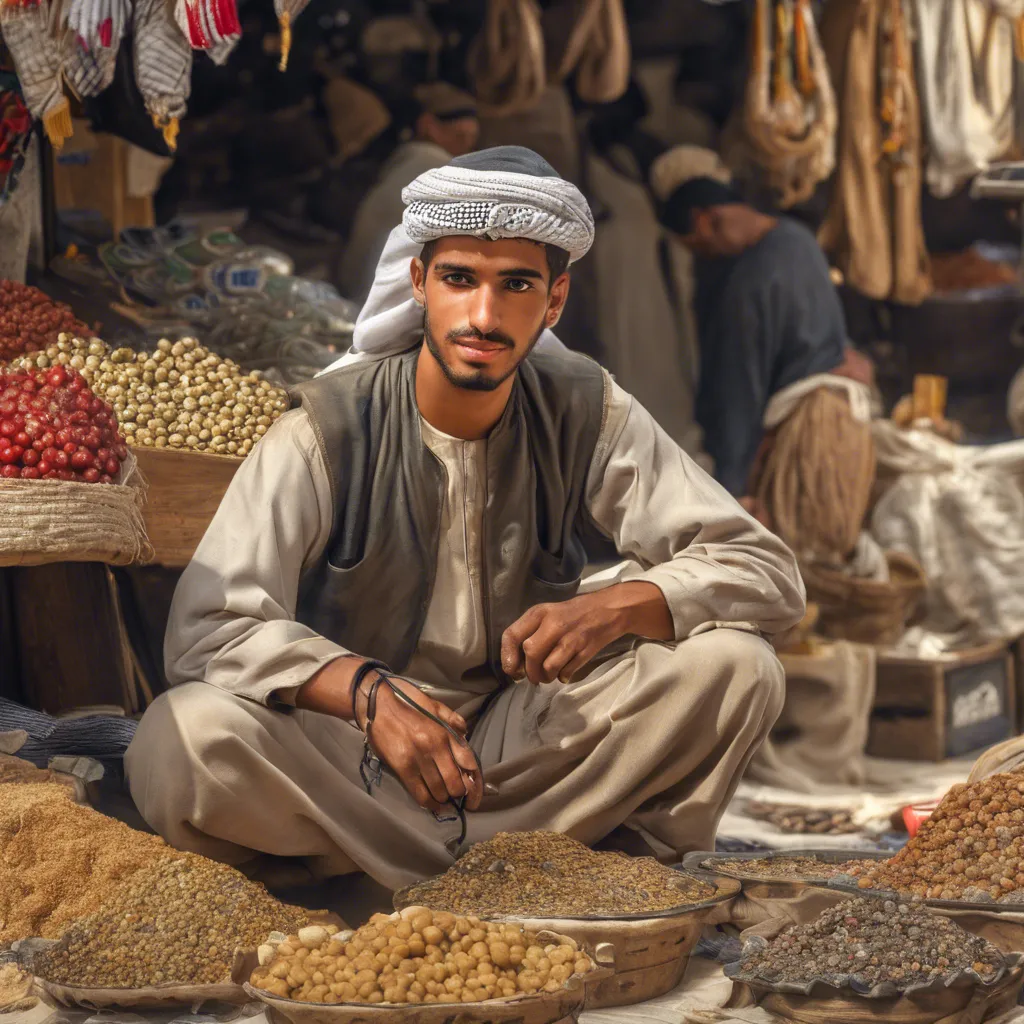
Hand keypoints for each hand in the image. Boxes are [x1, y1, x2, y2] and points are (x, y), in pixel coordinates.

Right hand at [295, 657, 482, 812]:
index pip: (469, 763)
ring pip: (439, 790)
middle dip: (459, 794)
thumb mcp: (434, 705)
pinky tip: (433, 805)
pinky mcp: (402, 767)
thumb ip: (452, 720)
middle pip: (455, 783)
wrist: (376, 702)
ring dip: (444, 799)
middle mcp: (435, 747)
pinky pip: (420, 793)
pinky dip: (429, 803)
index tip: (474, 793)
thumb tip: (466, 735)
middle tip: (458, 797)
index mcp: (445, 732)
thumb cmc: (406, 701)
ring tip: (445, 800)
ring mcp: (418, 759)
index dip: (475, 783)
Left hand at [501, 582, 673, 684]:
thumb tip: (516, 664)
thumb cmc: (573, 614)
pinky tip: (565, 672)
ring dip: (545, 677)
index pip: (512, 635)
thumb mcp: (547, 615)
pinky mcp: (585, 650)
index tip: (512, 670)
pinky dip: (563, 677)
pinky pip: (566, 672)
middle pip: (530, 653)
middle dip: (529, 671)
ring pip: (548, 666)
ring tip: (549, 675)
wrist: (608, 609)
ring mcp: (570, 637)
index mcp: (539, 613)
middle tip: (533, 677)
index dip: (507, 657)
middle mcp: (553, 623)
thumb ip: (530, 633)